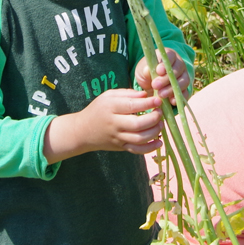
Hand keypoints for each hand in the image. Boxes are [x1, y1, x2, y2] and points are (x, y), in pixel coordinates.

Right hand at [42, 88, 162, 162]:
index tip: (158, 100)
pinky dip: (150, 148)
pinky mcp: (120, 147)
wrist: (83, 131)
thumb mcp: (108, 96)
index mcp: (110, 108)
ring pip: (139, 139)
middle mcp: (114, 124)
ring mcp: (117, 138)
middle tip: (160, 113)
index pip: (131, 106)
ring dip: (154, 132)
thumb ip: (127, 93)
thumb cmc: (98, 110)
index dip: (147, 103)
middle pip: (137, 124)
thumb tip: (146, 95)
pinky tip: (159, 142)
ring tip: (160, 124)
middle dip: (153, 119)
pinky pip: (136, 150)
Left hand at [135, 49, 189, 104]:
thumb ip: (146, 70)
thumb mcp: (143, 70)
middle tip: (155, 85)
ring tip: (161, 95)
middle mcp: (179, 65)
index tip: (158, 71)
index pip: (170, 57)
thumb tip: (148, 70)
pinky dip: (180, 98)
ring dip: (172, 89)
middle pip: (177, 70)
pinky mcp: (185, 89)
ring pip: (184, 82)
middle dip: (166, 79)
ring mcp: (184, 77)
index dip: (165, 64)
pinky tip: (172, 102)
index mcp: (169, 55)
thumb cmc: (146, 72)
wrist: (150, 83)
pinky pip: (186, 93)